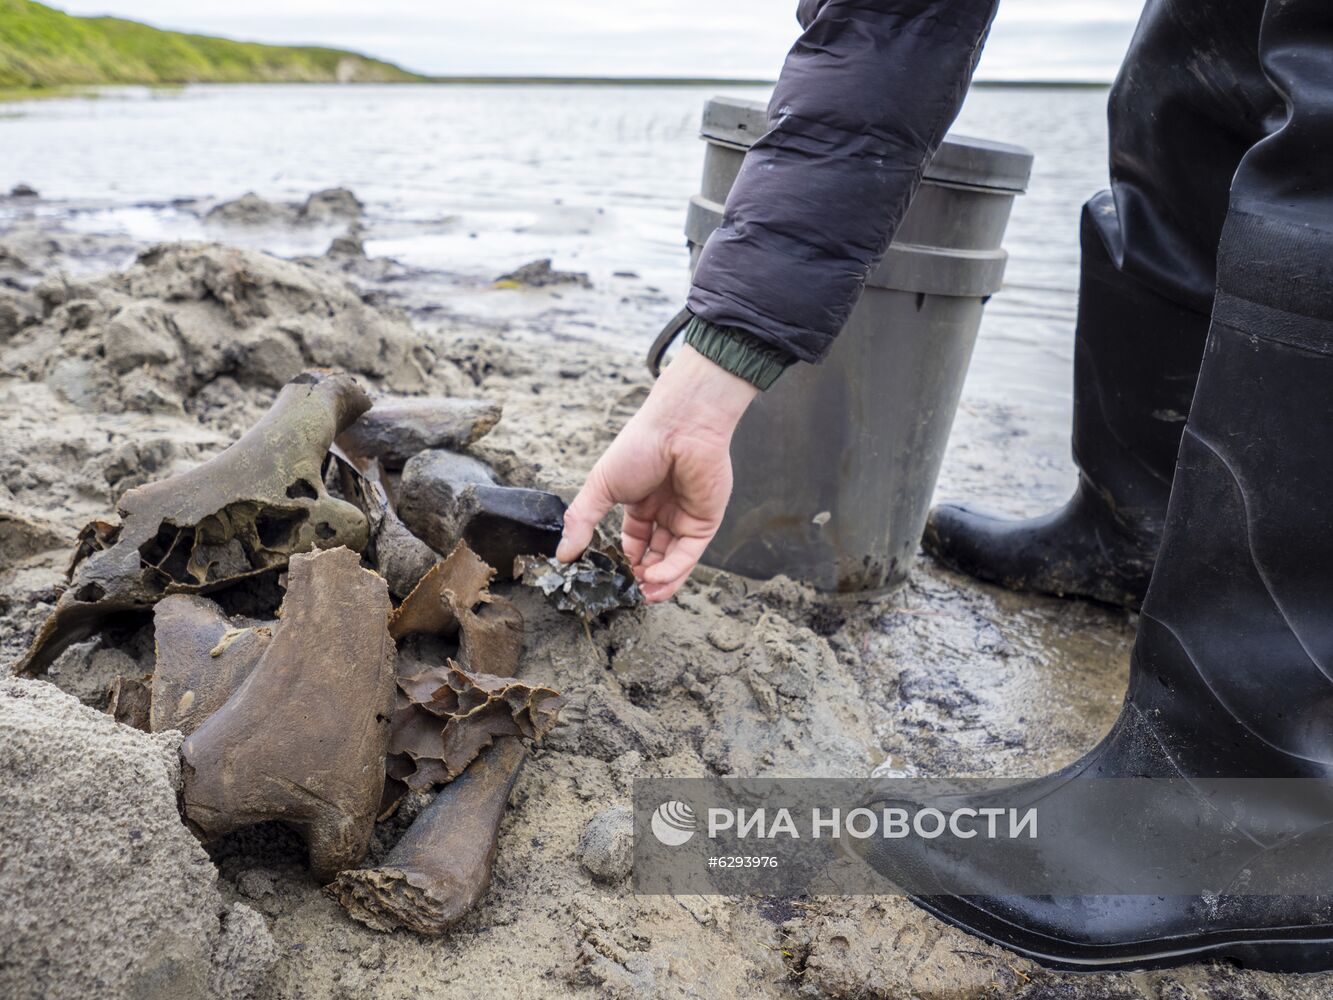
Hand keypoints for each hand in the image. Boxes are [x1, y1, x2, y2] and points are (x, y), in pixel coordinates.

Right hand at [556, 345, 758, 601]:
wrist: (680, 426)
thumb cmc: (639, 447)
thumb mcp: (601, 486)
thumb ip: (583, 521)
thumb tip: (562, 554)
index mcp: (639, 501)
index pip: (632, 541)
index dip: (622, 561)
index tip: (610, 578)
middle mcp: (664, 511)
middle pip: (653, 554)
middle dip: (641, 576)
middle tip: (628, 593)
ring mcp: (685, 517)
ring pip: (673, 560)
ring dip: (658, 580)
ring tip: (642, 594)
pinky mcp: (705, 522)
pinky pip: (688, 554)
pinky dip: (673, 570)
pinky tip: (655, 578)